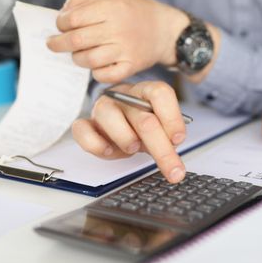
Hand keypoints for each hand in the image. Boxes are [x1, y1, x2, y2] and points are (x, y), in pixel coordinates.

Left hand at [46, 0, 189, 83]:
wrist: (166, 31)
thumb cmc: (136, 12)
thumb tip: (62, 15)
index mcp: (112, 8)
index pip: (73, 19)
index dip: (61, 23)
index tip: (60, 26)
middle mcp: (119, 29)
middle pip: (76, 41)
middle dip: (58, 44)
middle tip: (53, 44)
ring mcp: (126, 50)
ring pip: (88, 60)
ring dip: (76, 58)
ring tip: (77, 54)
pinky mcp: (131, 67)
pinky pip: (105, 76)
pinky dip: (96, 73)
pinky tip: (96, 65)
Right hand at [72, 81, 186, 182]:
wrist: (118, 123)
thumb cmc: (141, 124)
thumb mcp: (161, 126)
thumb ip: (168, 132)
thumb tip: (173, 143)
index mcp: (146, 92)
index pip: (160, 94)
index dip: (172, 119)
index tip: (178, 140)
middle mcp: (124, 96)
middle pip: (144, 119)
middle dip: (162, 149)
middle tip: (174, 170)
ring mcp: (103, 108)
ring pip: (110, 118)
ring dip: (126, 140)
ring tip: (134, 149)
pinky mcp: (86, 123)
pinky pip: (82, 130)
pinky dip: (96, 145)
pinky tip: (109, 151)